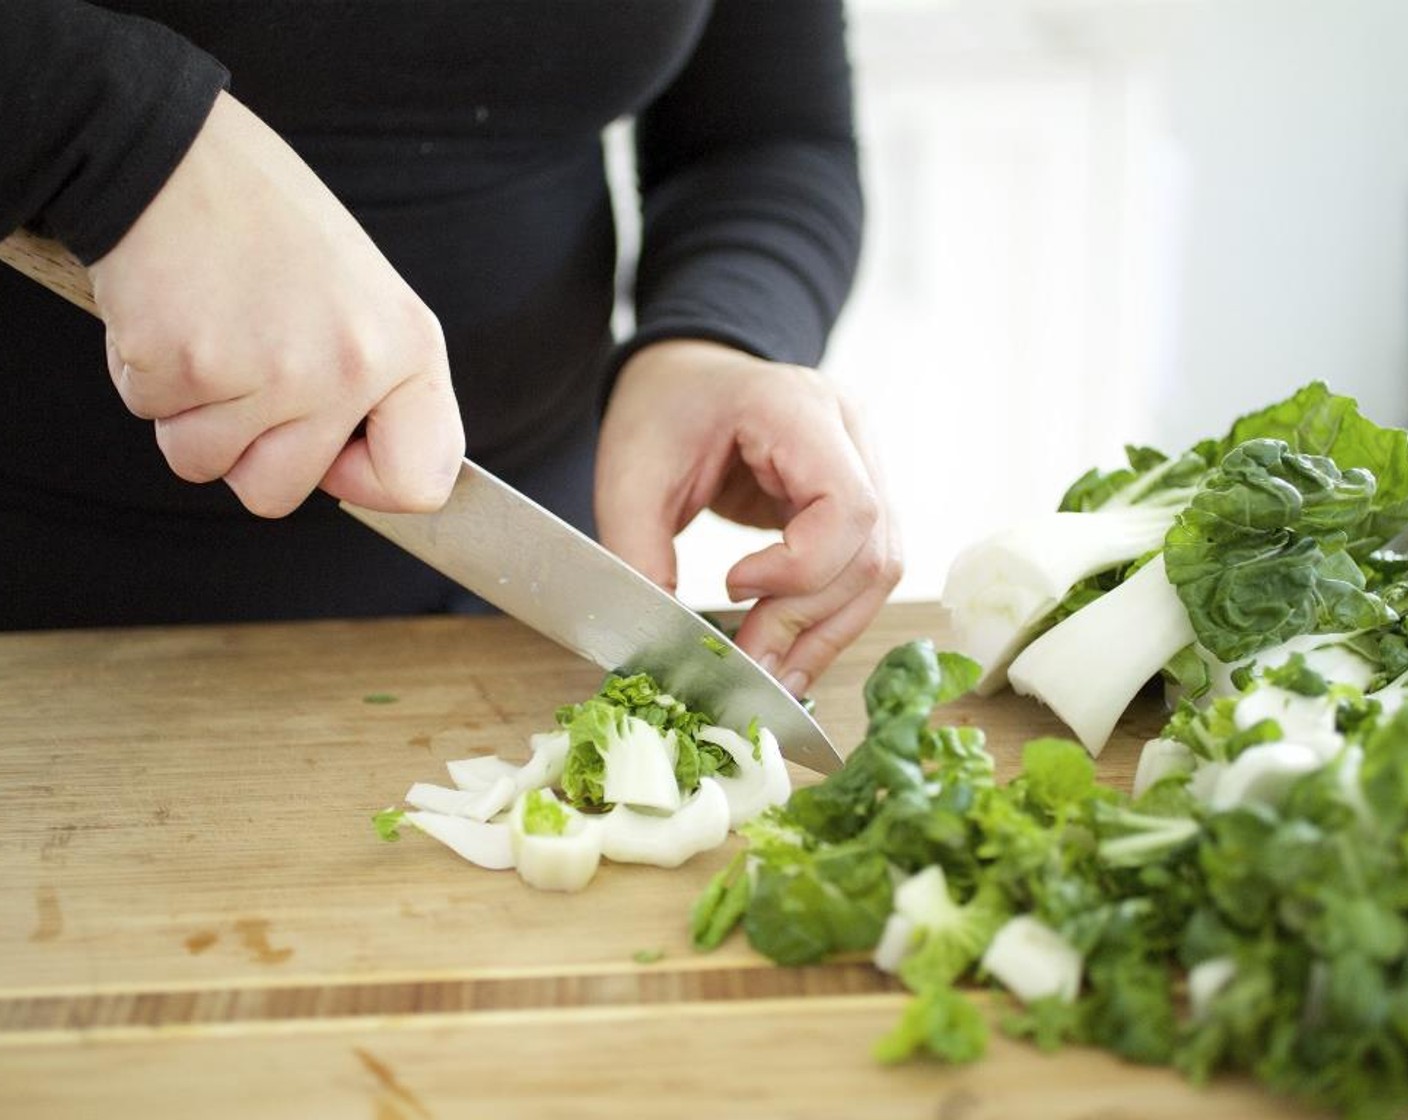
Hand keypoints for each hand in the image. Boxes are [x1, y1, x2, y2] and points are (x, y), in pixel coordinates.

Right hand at [87, 91, 464, 516]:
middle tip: (244, 371)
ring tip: (209, 332)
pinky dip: (146, 374)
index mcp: (407, 348)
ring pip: (205, 464)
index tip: (334, 446)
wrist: (171, 153)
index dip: (366, 480)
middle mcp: (349, 367)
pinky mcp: (187, 364)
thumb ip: (374, 384)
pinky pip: (151, 415)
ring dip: (190, 413)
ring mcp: (270, 371)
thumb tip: (363, 470)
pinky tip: (171, 312)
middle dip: (246, 451)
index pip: (421, 482)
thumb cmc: (266, 221)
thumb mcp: (363, 297)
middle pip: (280, 494)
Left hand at [596, 339, 901, 694]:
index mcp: (798, 409)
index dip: (799, 567)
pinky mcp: (856, 500)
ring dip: (825, 631)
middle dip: (809, 619)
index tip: (732, 585)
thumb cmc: (660, 410)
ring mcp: (864, 465)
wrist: (684, 376)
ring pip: (878, 570)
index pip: (846, 506)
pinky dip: (826, 617)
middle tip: (749, 663)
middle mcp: (850, 433)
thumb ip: (639, 552)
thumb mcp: (629, 476)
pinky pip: (861, 570)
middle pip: (871, 550)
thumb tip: (662, 643)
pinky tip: (787, 648)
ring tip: (771, 673)